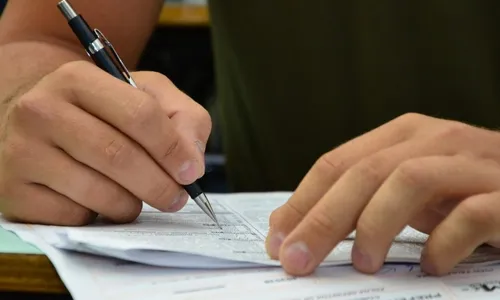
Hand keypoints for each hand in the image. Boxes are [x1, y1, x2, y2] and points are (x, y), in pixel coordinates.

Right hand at [0, 61, 210, 224]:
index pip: (139, 114)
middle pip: (119, 156)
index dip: (172, 148)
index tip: (190, 172)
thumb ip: (182, 118)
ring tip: (137, 198)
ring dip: (131, 205)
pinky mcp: (14, 192)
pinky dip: (97, 217)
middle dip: (159, 185)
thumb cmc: (100, 111)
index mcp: (78, 79)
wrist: (37, 123)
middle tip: (176, 198)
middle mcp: (41, 111)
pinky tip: (98, 202)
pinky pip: (73, 217)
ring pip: (97, 193)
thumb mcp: (145, 95)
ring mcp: (22, 152)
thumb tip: (191, 163)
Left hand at [266, 113, 499, 275]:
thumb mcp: (405, 190)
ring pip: (409, 180)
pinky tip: (431, 266)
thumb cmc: (462, 191)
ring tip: (363, 264)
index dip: (301, 202)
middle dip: (321, 219)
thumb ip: (359, 201)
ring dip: (376, 224)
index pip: (336, 164)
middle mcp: (434, 139)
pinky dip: (443, 243)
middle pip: (363, 173)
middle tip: (297, 261)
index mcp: (401, 135)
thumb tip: (294, 230)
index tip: (276, 241)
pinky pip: (471, 214)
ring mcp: (472, 162)